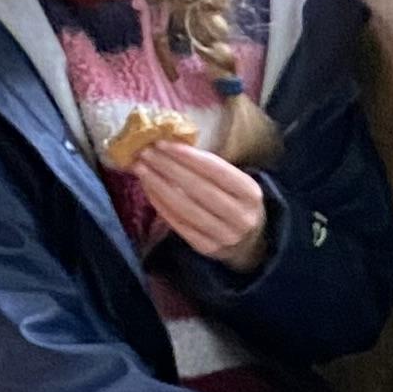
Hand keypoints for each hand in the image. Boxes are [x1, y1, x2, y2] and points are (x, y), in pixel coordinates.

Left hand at [133, 136, 272, 263]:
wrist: (249, 243)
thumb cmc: (237, 203)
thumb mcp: (237, 185)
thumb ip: (212, 169)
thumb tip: (171, 148)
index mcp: (251, 193)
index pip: (217, 171)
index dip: (189, 156)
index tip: (163, 143)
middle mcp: (241, 216)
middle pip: (199, 189)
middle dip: (169, 168)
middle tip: (144, 152)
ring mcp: (224, 235)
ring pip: (186, 208)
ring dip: (159, 186)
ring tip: (141, 169)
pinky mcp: (207, 248)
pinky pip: (179, 224)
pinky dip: (161, 205)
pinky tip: (149, 189)